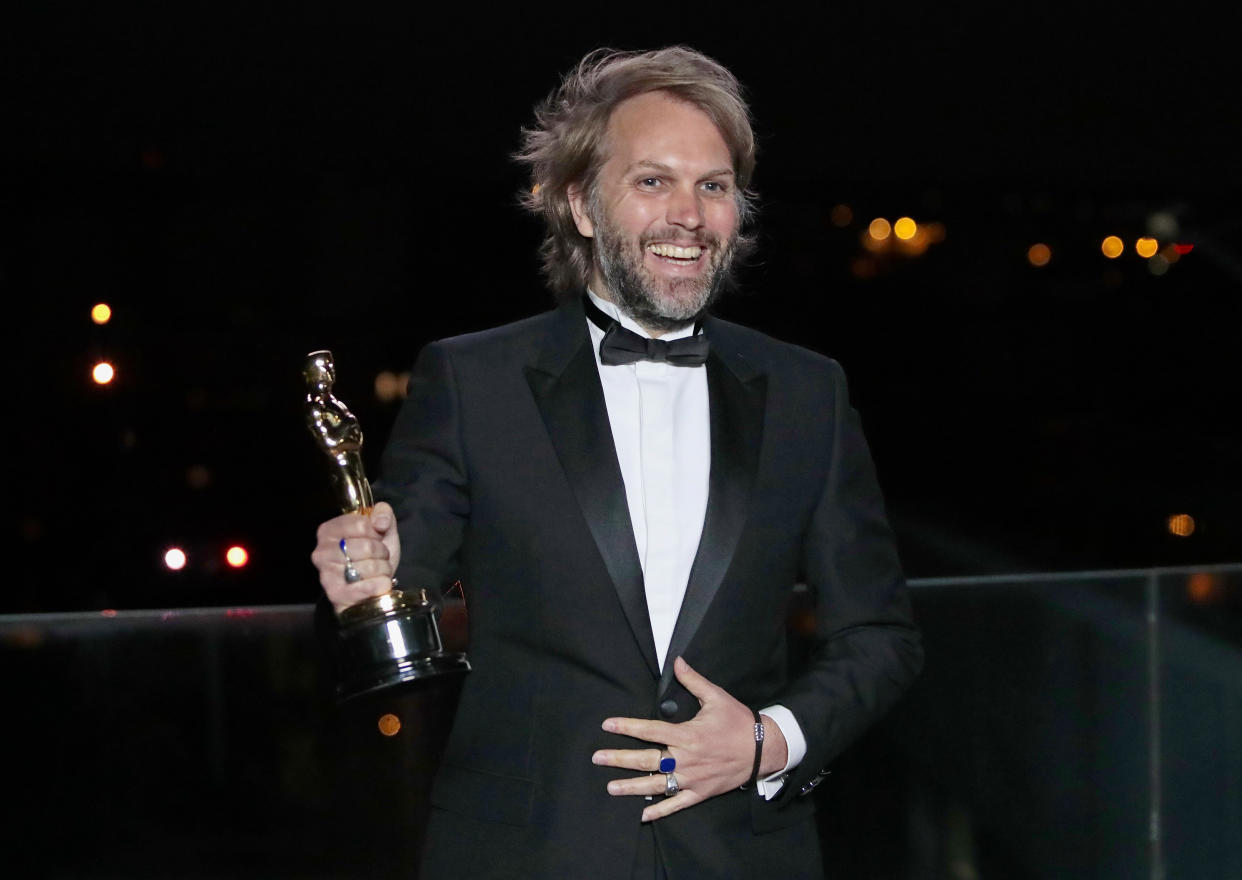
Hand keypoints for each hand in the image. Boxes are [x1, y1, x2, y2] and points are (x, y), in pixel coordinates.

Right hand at [310, 502, 400, 612]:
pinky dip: (381, 585)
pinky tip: (376, 584)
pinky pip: (370, 587)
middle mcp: (321, 553)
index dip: (375, 532)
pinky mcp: (336, 595)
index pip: (361, 524)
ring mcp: (326, 575)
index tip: (374, 538)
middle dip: (381, 553)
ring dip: (383, 569)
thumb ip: (382, 513)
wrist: (371, 589)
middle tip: (378, 557)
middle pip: (366, 546)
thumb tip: (380, 521)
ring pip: (370, 567)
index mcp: (328, 531)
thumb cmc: (373, 556)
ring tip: (377, 571)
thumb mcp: (381, 529)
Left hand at [591, 656, 788, 821]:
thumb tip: (677, 661)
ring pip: (656, 785)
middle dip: (620, 759)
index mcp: (687, 735)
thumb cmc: (738, 722)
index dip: (627, 727)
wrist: (763, 750)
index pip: (650, 730)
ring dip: (632, 787)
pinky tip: (641, 815)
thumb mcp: (717, 697)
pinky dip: (659, 811)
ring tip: (610, 788)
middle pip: (646, 760)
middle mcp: (686, 759)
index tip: (607, 725)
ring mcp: (692, 779)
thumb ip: (694, 680)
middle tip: (597, 758)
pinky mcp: (700, 793)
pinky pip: (676, 804)